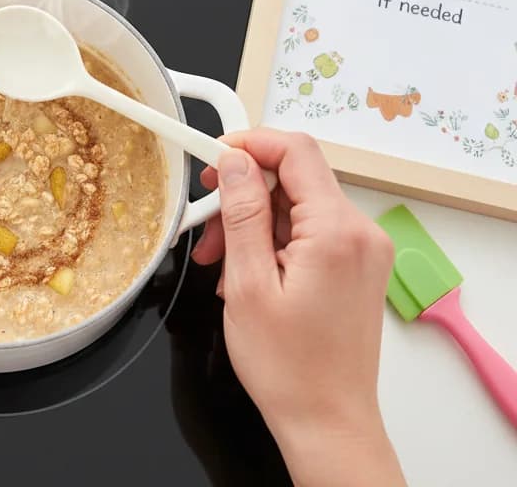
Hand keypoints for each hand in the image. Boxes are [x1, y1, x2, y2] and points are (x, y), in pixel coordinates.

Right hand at [192, 130, 404, 485]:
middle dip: (242, 193)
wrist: (328, 422)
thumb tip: (236, 161)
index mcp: (337, 231)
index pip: (295, 151)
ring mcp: (362, 249)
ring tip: (219, 261)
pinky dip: (271, 240)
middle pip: (292, 177)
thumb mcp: (249, 284)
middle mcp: (360, 233)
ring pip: (295, 204)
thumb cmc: (290, 368)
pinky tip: (246, 271)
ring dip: (251, 222)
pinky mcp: (355, 264)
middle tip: (206, 223)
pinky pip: (307, 229)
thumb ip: (242, 213)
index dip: (249, 145)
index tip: (214, 159)